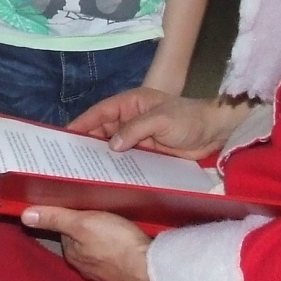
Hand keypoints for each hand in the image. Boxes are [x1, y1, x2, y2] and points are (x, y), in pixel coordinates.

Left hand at [20, 206, 154, 280]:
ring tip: (115, 222)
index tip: (82, 204)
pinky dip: (118, 247)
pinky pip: (115, 255)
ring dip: (104, 236)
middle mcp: (84, 265)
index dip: (71, 214)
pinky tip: (127, 240)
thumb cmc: (117, 244)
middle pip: (81, 239)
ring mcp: (104, 271)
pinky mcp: (122, 272)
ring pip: (98, 248)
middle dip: (87, 226)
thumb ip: (55, 218)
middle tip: (100, 209)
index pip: (64, 229)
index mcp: (72, 253)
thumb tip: (25, 215)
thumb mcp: (83, 223)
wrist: (150, 270)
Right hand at [69, 88, 242, 159]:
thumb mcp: (161, 119)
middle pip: (102, 130)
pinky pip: (126, 158)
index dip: (82, 123)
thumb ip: (135, 129)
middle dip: (86, 143)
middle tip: (68, 159)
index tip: (64, 136)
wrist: (215, 131)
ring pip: (112, 146)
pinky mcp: (147, 152)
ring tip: (81, 171)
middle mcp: (131, 118)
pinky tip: (106, 177)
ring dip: (100, 156)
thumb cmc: (189, 119)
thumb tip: (111, 145)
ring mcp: (138, 136)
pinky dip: (116, 166)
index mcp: (131, 103)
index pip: (100, 112)